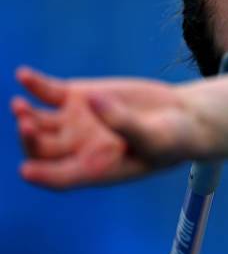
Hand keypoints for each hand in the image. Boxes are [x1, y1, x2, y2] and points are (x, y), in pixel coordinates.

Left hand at [11, 67, 202, 188]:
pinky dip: (35, 84)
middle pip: (41, 149)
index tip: (26, 169)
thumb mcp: (154, 137)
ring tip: (20, 106)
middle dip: (29, 139)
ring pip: (38, 121)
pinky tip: (24, 75)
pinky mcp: (79, 96)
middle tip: (26, 124)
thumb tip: (92, 100)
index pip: (61, 178)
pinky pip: (48, 91)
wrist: (182, 117)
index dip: (42, 176)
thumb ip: (124, 123)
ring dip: (25, 115)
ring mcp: (75, 121)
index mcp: (97, 168)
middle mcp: (79, 147)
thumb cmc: (172, 139)